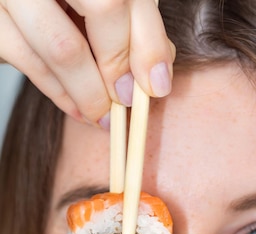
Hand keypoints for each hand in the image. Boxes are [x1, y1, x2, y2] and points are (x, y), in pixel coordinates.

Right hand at [0, 0, 174, 124]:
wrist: (16, 1)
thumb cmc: (62, 1)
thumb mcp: (99, 1)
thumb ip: (134, 25)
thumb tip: (156, 76)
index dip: (148, 42)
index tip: (156, 85)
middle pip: (104, 7)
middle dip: (120, 64)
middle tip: (127, 100)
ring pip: (64, 48)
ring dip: (92, 94)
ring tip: (105, 117)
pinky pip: (30, 65)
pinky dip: (61, 96)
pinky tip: (79, 111)